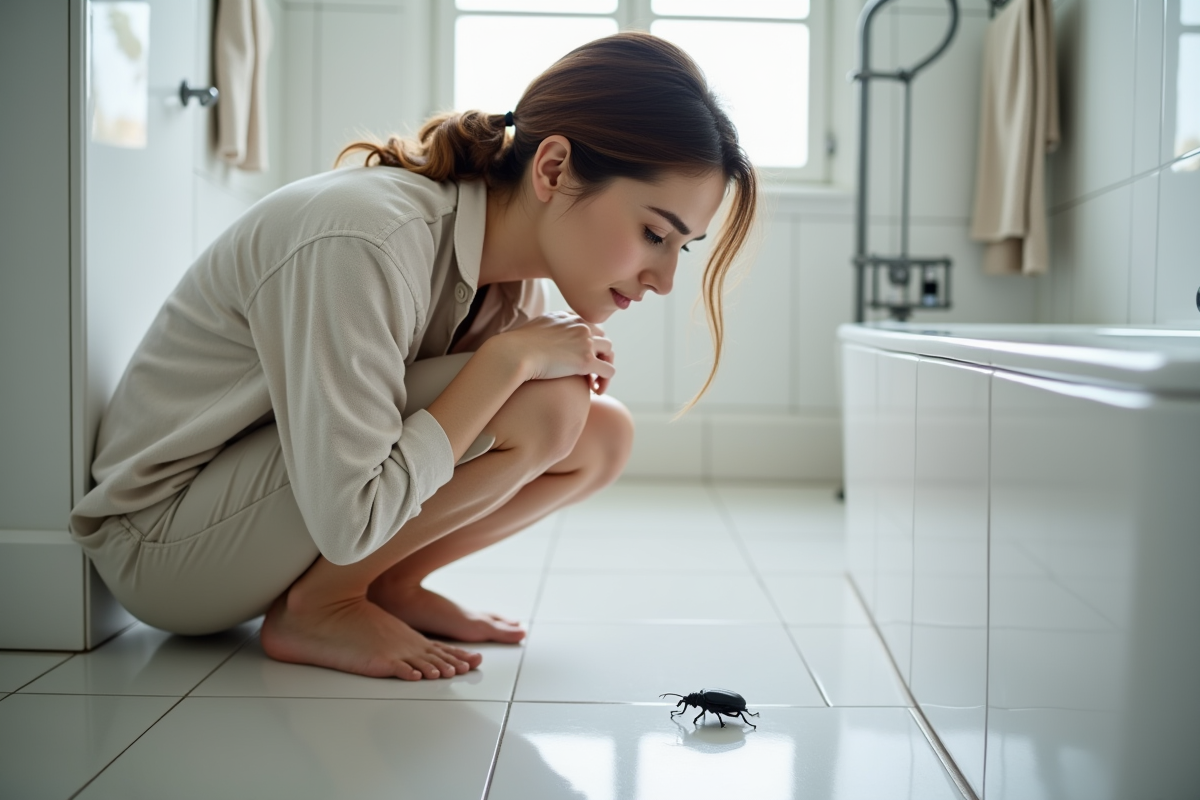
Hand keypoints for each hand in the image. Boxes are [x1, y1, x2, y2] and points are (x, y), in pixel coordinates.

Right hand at [495, 312, 615, 389]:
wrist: (514, 353)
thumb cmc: (515, 347)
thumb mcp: (531, 329)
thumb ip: (542, 331)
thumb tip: (536, 339)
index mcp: (567, 317)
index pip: (588, 325)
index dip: (588, 342)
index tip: (581, 356)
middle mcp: (579, 325)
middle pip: (602, 336)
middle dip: (599, 353)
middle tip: (591, 371)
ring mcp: (585, 341)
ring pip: (609, 351)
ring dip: (604, 366)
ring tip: (595, 383)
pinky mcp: (586, 360)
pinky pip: (608, 370)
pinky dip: (605, 381)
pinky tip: (595, 390)